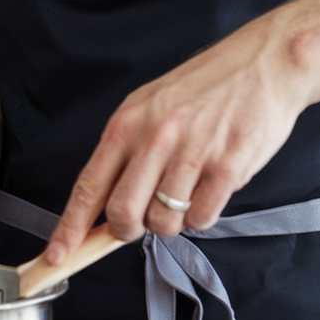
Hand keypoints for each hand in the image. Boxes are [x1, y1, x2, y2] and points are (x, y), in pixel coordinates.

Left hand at [45, 14, 309, 262]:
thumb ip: (126, 151)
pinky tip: (209, 189)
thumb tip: (104, 203)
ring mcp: (192, 153)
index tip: (57, 255)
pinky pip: (203, 218)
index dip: (70, 227)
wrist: (263, 64)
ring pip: (163, 222)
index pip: (89, 185)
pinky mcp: (228, 167)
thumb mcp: (149, 106)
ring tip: (185, 191)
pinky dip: (202, 216)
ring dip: (170, 221)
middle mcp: (154, 138)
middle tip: (139, 220)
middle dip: (125, 230)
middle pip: (122, 213)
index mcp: (126, 123)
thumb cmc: (204, 88)